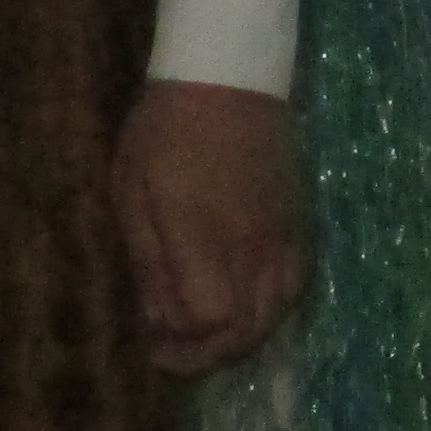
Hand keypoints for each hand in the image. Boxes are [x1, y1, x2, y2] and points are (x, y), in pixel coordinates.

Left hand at [109, 79, 308, 376]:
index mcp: (201, 234)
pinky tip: (248, 306)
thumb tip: (159, 322)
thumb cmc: (164, 130)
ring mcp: (280, 235)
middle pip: (248, 329)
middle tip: (181, 352)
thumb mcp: (132, 188)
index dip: (187, 348)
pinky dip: (272, 310)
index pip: (211, 319)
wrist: (228, 75)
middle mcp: (249, 243)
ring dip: (244, 337)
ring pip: (277, 313)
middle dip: (212, 355)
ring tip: (212, 334)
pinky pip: (295, 285)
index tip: (158, 348)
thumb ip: (148, 260)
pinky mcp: (298, 223)